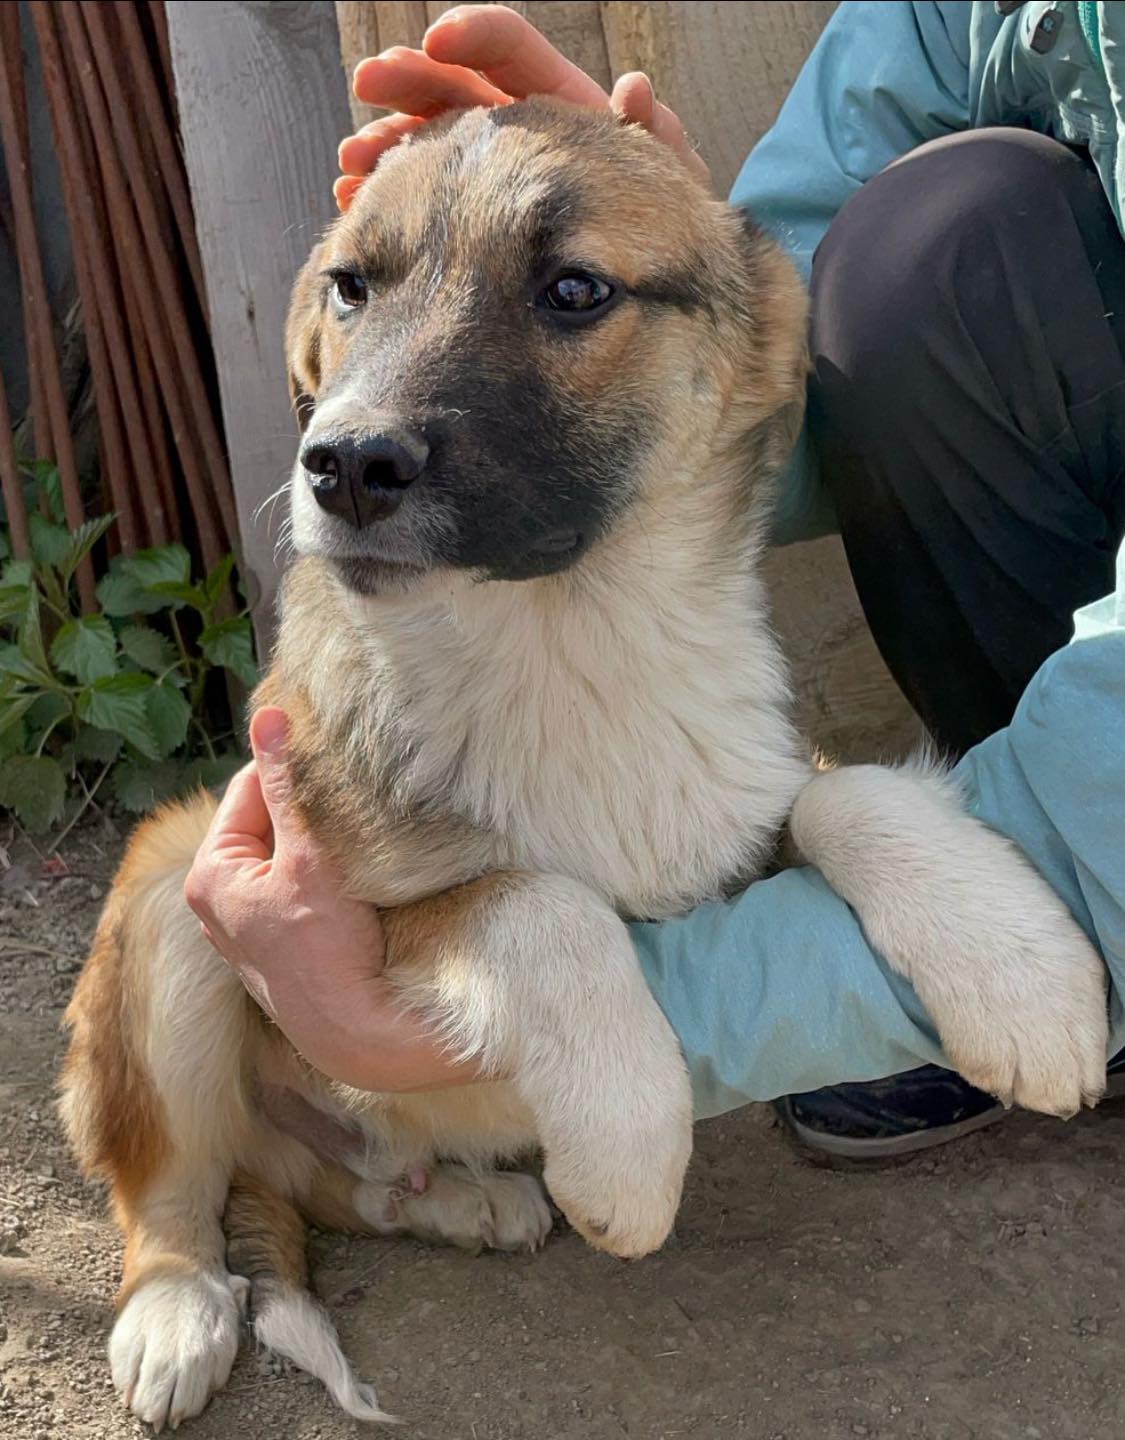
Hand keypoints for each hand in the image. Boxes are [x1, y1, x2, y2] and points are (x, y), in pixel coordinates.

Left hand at [184, 706, 481, 1092]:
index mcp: (209, 874)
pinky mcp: (274, 939)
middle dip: (304, 804)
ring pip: (281, 852)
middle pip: (265, 820)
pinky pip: (291, 883)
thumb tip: (268, 718)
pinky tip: (349, 867)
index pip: (248, 788)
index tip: (332, 751)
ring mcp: (244, 922)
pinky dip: (317, 868)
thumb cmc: (326, 949)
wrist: (354, 1028)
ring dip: (313, 836)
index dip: (291, 766)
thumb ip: (284, 786)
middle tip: (350, 789)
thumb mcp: (306, 856)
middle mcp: (215, 899)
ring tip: (353, 825)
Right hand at [335, 3, 708, 209]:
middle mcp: (519, 137)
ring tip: (350, 161)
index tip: (442, 37)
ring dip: (386, 143)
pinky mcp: (465, 223)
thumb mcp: (672, 190)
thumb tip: (635, 89)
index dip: (478, 35)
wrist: (645, 295)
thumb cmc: (668, 238)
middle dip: (410, 80)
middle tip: (369, 81)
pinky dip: (385, 199)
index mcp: (563, 111)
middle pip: (456, 89)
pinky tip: (353, 205)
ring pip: (427, 146)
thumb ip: (659, 142)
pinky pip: (418, 203)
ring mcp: (486, 181)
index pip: (516, 53)